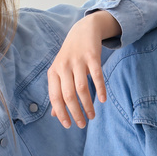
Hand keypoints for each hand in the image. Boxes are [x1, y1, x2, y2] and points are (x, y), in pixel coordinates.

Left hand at [47, 11, 119, 128]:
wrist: (83, 30)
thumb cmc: (70, 56)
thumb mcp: (60, 71)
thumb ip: (57, 91)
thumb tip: (55, 114)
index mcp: (53, 72)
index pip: (55, 97)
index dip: (61, 113)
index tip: (68, 125)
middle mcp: (63, 66)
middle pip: (68, 95)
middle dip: (75, 112)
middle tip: (82, 124)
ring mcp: (77, 61)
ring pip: (81, 88)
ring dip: (87, 105)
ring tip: (92, 116)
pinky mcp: (92, 56)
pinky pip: (96, 75)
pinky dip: (100, 89)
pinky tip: (103, 100)